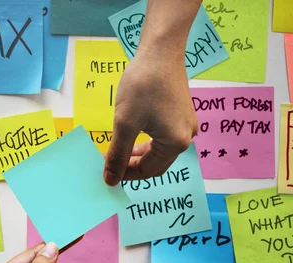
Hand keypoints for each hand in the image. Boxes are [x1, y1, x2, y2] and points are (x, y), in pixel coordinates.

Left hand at [104, 47, 197, 184]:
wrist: (160, 51)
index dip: (126, 174)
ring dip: (138, 153)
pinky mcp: (182, 114)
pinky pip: (163, 137)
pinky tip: (132, 135)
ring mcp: (186, 125)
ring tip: (118, 150)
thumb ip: (118, 155)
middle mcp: (186, 137)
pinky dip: (147, 141)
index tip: (106, 169)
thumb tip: (110, 181)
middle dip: (132, 165)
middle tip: (110, 161)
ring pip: (159, 151)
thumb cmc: (143, 86)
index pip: (148, 171)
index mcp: (175, 144)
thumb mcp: (125, 124)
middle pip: (156, 164)